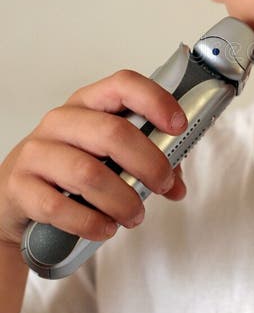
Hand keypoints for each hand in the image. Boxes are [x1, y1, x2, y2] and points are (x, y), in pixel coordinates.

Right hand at [0, 70, 187, 247]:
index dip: (156, 101)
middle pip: (113, 132)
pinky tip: (105, 228)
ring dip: (122, 200)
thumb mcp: (107, 156)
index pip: (123, 85)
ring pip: (89, 173)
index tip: (178, 126)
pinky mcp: (20, 186)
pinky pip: (59, 206)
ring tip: (134, 215)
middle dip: (148, 163)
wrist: (16, 196)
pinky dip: (90, 222)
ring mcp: (37, 152)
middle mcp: (61, 121)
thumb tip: (177, 183)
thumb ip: (145, 162)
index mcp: (88, 104)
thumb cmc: (70, 170)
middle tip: (162, 184)